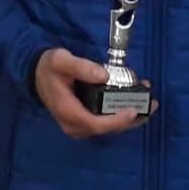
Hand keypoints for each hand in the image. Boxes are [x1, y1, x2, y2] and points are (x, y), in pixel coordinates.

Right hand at [32, 48, 149, 138]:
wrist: (36, 75)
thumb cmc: (49, 68)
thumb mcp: (60, 61)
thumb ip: (80, 67)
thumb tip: (103, 75)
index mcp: (69, 112)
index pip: (97, 124)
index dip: (117, 121)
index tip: (134, 111)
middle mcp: (75, 126)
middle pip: (108, 129)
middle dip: (132, 118)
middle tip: (152, 104)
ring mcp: (80, 127)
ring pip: (110, 128)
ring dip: (131, 117)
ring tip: (149, 103)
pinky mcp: (85, 123)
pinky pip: (106, 123)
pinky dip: (122, 115)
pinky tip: (135, 103)